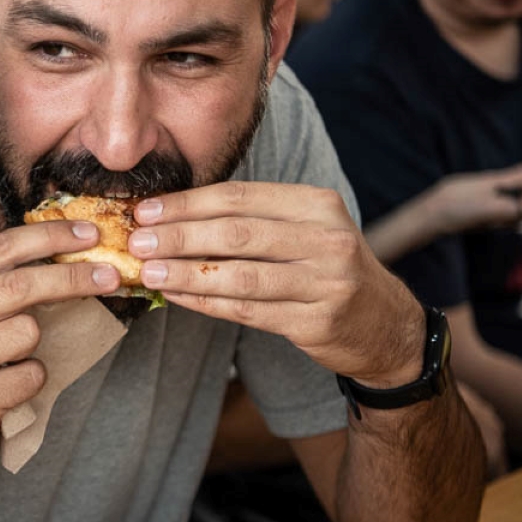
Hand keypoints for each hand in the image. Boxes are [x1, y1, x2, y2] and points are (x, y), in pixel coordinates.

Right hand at [0, 220, 119, 477]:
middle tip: (110, 276)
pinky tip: (10, 386)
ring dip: (37, 343)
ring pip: (27, 331)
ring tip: (12, 357)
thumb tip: (69, 250)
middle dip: (72, 276)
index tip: (89, 234)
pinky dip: (33, 378)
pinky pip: (31, 375)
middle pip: (19, 284)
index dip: (50, 236)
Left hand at [129, 182, 423, 387]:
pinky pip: (248, 311)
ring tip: (147, 271)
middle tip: (137, 241)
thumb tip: (172, 219)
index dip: (188, 203)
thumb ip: (251, 221)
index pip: (241, 197)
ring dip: (186, 273)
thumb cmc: (326, 269)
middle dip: (180, 236)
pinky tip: (175, 296)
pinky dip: (205, 302)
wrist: (384, 324)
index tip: (146, 211)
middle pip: (237, 233)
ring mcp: (326, 283)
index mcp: (318, 205)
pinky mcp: (317, 323)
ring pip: (240, 276)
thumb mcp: (304, 231)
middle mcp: (327, 239)